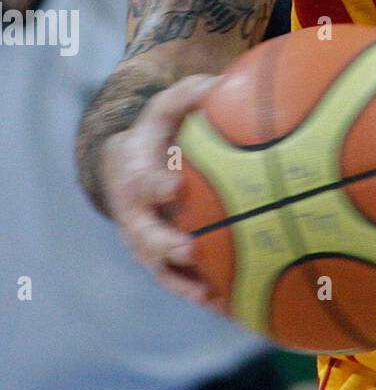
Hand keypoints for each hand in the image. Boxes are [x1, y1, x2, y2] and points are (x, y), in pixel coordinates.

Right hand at [101, 74, 218, 305]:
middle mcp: (137, 217)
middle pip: (146, 238)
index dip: (158, 186)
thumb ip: (191, 93)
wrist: (126, 167)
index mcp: (137, 178)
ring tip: (214, 296)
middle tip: (190, 249)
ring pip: (161, 271)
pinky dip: (202, 294)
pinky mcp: (162, 261)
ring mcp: (146, 244)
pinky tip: (235, 306)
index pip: (144, 183)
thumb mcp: (166, 105)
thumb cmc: (157, 131)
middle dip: (166, 246)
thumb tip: (224, 83)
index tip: (175, 186)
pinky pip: (180, 282)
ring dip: (185, 284)